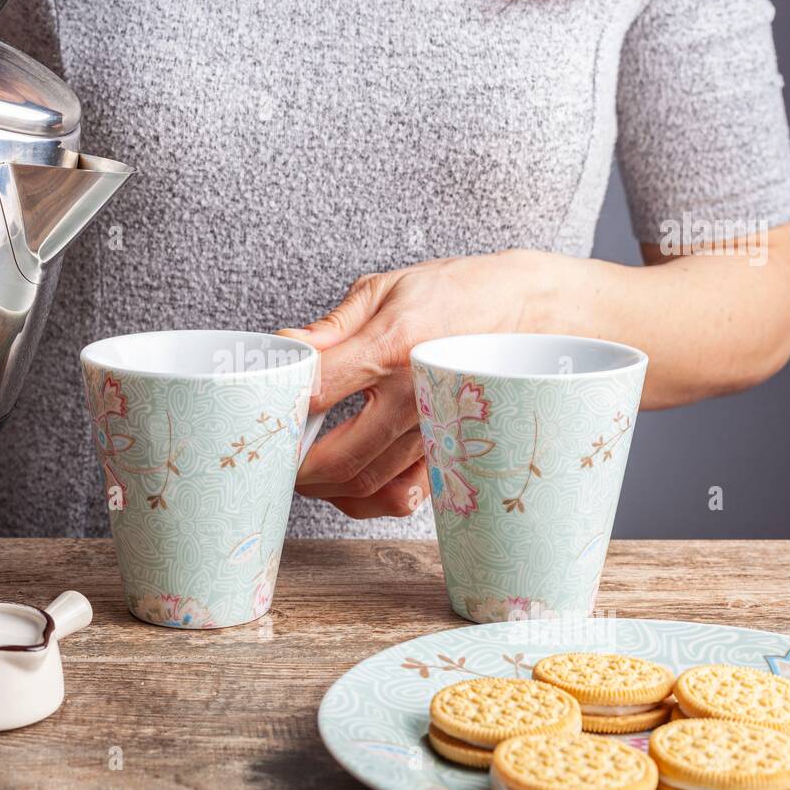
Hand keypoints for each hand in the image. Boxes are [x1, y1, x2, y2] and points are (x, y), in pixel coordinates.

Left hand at [282, 251, 556, 518]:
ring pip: (366, 485)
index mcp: (392, 348)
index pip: (317, 390)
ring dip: (324, 488)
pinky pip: (403, 497)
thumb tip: (284, 346)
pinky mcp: (448, 451)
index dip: (280, 406)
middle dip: (295, 467)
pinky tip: (348, 484)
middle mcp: (414, 397)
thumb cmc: (452, 293)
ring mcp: (433, 431)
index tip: (262, 408)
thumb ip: (331, 327)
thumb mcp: (385, 289)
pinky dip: (368, 501)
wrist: (527, 311)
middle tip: (275, 453)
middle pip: (338, 458)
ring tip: (303, 468)